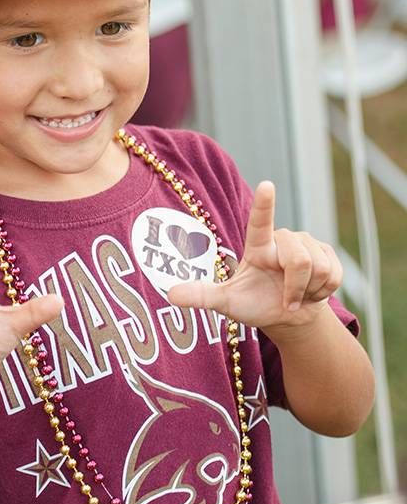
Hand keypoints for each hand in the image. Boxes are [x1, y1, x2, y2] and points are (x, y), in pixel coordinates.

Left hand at [169, 182, 342, 332]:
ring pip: (318, 267)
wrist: (290, 318)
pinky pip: (333, 275)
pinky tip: (312, 293)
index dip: (264, 204)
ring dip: (308, 290)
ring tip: (298, 294)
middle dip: (295, 286)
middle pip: (298, 259)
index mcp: (258, 246)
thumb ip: (201, 296)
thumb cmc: (255, 306)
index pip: (260, 222)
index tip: (267, 185)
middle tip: (286, 299)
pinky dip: (322, 292)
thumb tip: (170, 294)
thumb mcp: (227, 302)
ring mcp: (309, 245)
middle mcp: (284, 240)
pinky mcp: (330, 256)